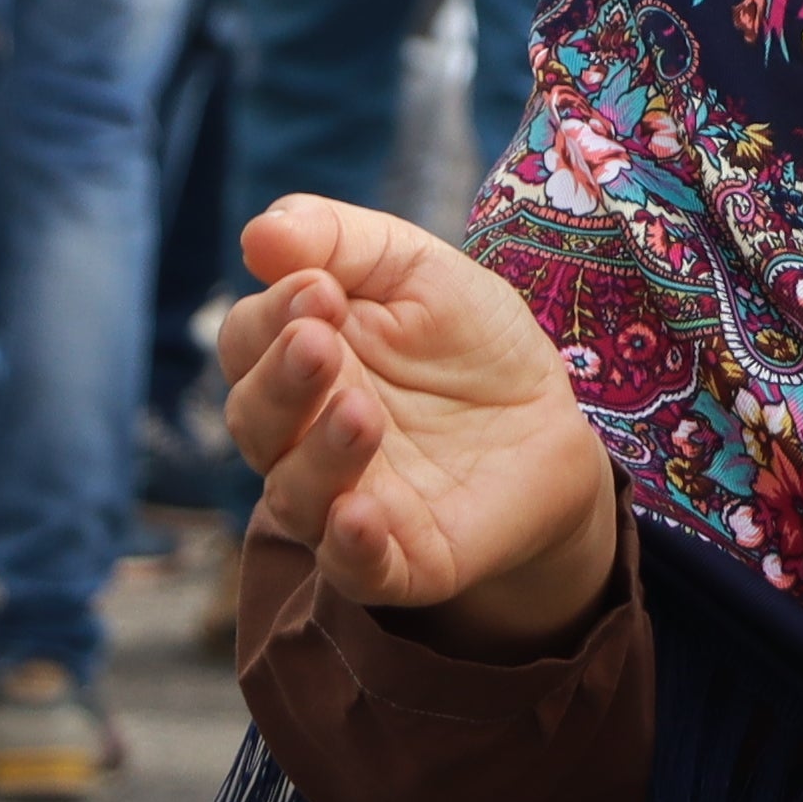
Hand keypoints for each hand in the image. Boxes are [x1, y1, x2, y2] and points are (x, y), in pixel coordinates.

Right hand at [221, 195, 620, 649]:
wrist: (553, 424)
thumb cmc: (469, 343)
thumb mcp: (416, 270)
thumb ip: (341, 242)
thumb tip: (260, 233)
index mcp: (295, 361)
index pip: (249, 342)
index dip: (272, 316)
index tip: (319, 288)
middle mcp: (301, 439)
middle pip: (255, 419)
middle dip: (282, 380)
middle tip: (320, 343)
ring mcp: (345, 502)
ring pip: (297, 495)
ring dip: (320, 456)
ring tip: (359, 412)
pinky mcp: (400, 561)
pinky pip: (357, 568)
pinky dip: (350, 547)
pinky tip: (359, 516)